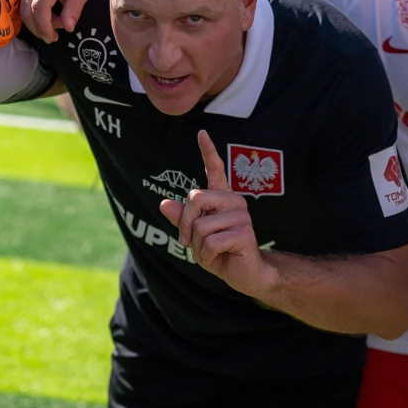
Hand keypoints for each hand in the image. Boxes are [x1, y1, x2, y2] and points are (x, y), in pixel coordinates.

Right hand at [19, 0, 102, 41]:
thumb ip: (74, 9)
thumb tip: (67, 27)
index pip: (39, 6)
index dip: (43, 26)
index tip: (52, 37)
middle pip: (26, 10)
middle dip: (39, 27)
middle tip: (54, 35)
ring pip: (21, 7)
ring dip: (35, 21)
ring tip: (53, 22)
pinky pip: (19, 0)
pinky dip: (29, 12)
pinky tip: (42, 15)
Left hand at [159, 130, 265, 294]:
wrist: (243, 274)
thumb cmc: (219, 253)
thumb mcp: (195, 236)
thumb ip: (182, 219)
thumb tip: (164, 204)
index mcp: (222, 198)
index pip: (215, 169)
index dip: (208, 151)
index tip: (202, 133)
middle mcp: (233, 201)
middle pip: (195, 199)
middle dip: (186, 225)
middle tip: (189, 243)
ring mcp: (241, 216)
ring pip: (201, 227)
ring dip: (198, 248)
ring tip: (210, 254)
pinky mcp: (244, 233)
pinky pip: (211, 243)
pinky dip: (207, 257)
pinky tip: (218, 259)